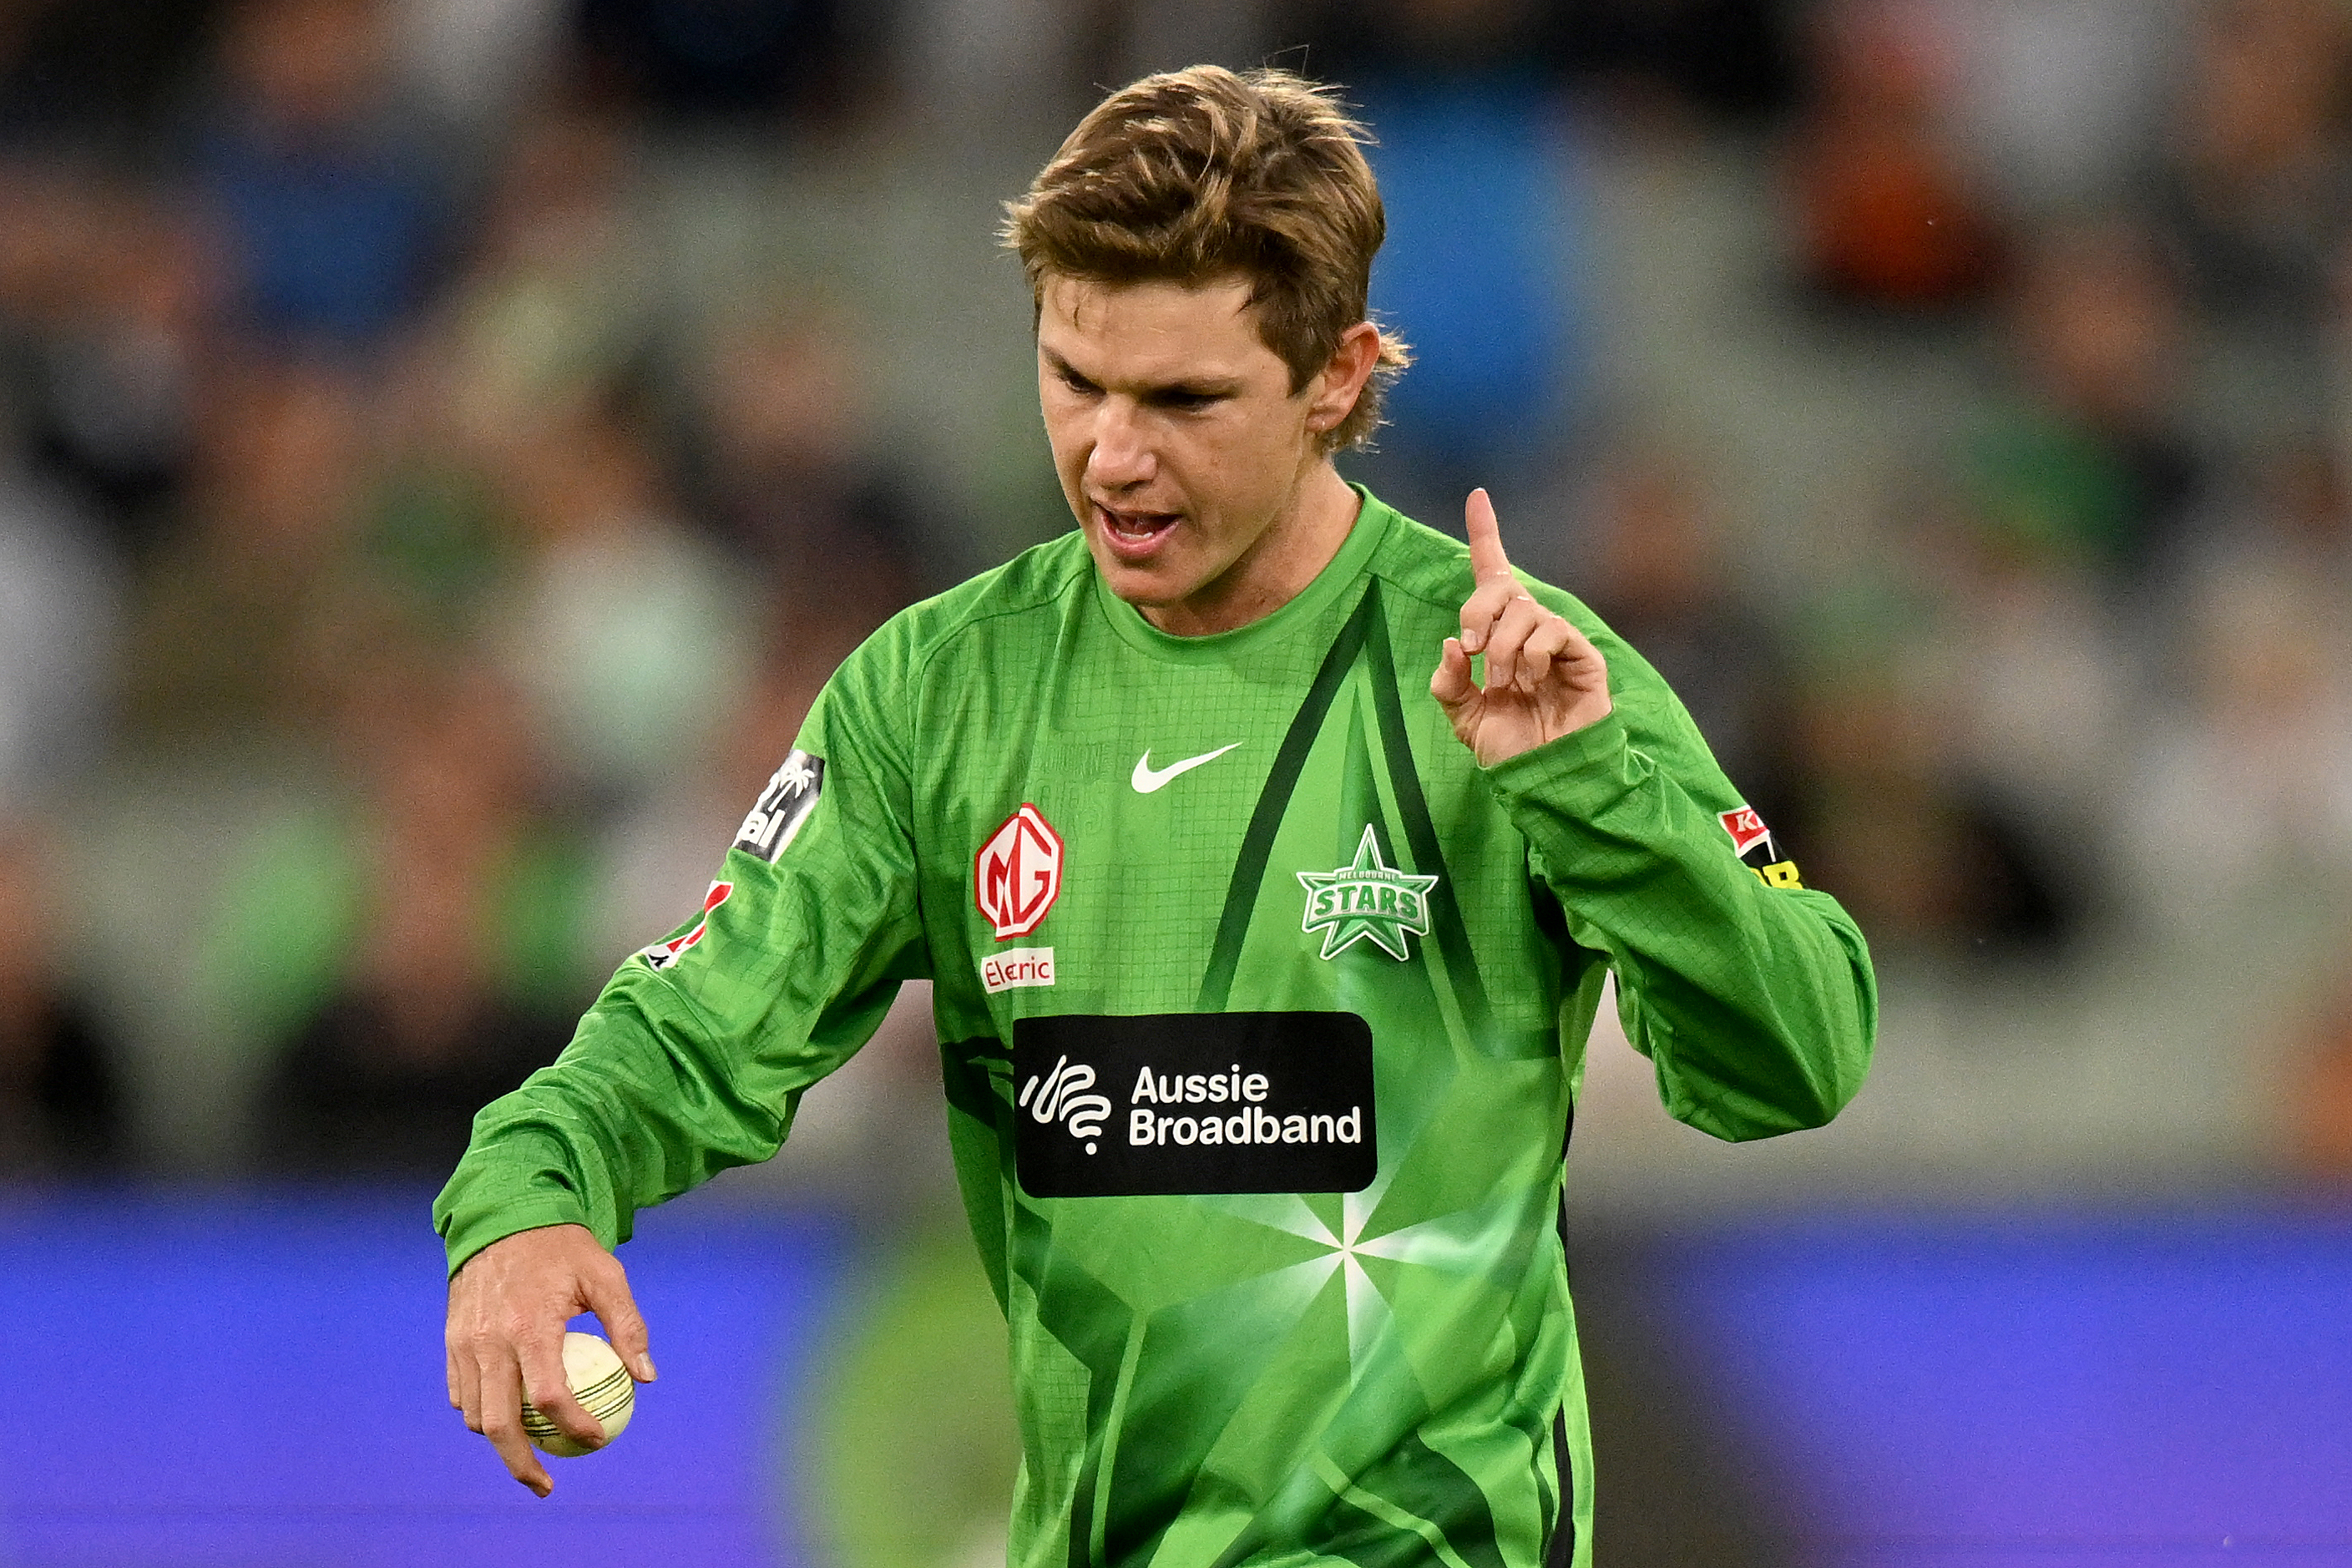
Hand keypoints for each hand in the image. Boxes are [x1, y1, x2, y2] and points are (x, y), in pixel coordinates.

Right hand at [445, 1223, 655, 1496]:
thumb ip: (627, 1327)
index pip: (548, 1397)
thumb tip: (645, 1377)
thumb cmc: (563, 1248)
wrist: (504, 1217)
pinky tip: (509, 1417)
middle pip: (500, 1424)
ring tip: (532, 1452)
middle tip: (548, 1485)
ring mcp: (465, 1343)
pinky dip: (481, 1413)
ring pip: (476, 1415)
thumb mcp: (606, 1275)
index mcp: (530, 1326)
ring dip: (502, 1441)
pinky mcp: (451, 1341)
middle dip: (522, 1465)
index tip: (596, 1438)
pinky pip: (461, 1393)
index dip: (574, 1425)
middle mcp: (490, 1341)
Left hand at [1430, 488, 1610, 765]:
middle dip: (1478, 610)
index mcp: (1500, 636)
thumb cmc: (1510, 747)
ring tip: (1505, 682)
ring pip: (1525, 612)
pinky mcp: (1583, 656)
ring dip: (1504, 647)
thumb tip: (1454, 645)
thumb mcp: (1463, 716)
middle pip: (1504, 586)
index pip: (1493, 575)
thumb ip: (1449, 682)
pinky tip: (1531, 681)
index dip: (1486, 534)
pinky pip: (1554, 631)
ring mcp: (1558, 641)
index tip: (1478, 496)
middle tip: (1473, 646)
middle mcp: (1530, 630)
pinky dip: (1533, 654)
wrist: (1544, 778)